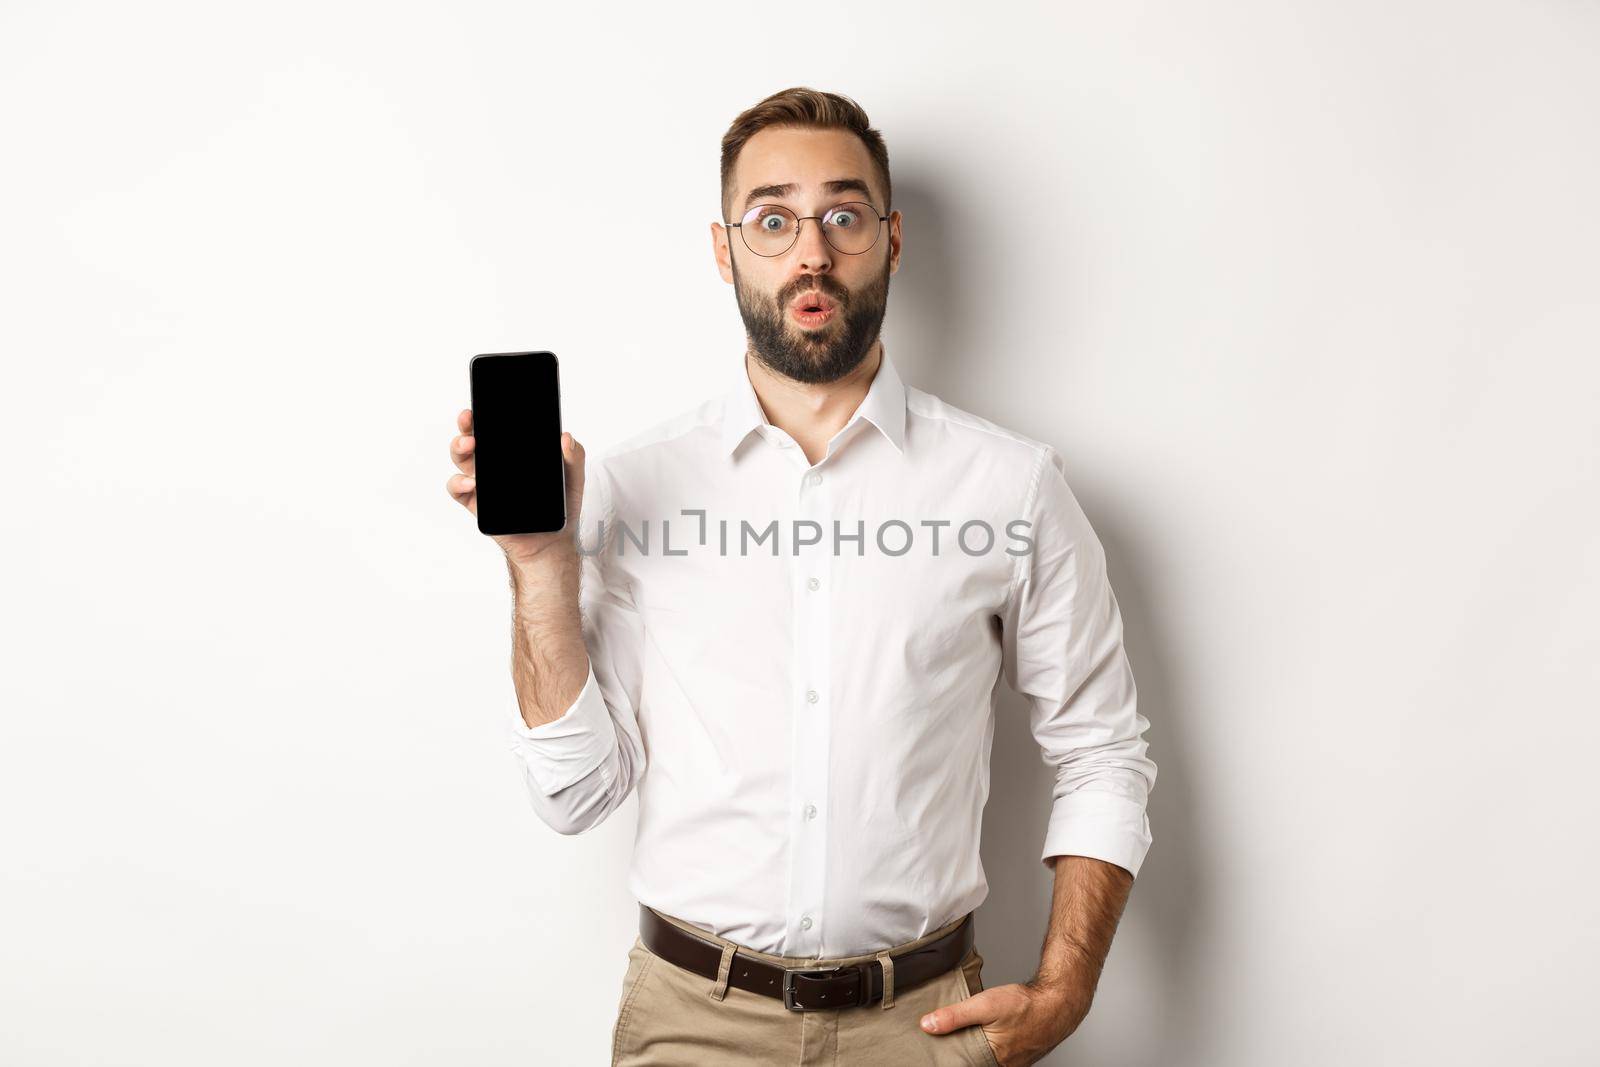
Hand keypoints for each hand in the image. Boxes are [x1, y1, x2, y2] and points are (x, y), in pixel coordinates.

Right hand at [445, 408, 585, 567]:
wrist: (552, 543)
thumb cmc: (559, 509)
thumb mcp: (573, 480)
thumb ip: (574, 458)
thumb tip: (566, 437)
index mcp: (513, 453)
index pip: (496, 427)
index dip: (487, 413)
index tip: (484, 401)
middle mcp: (494, 464)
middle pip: (473, 437)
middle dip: (466, 424)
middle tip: (469, 417)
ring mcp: (483, 483)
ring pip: (461, 459)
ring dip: (459, 448)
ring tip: (470, 445)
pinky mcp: (477, 504)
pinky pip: (458, 489)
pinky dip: (459, 483)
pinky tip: (473, 482)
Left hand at [919, 977, 1091, 1066]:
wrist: (1058, 1003)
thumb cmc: (1026, 1006)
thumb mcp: (985, 1005)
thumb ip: (955, 1016)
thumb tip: (928, 1025)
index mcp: (990, 1060)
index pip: (959, 1064)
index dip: (947, 1056)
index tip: (933, 1050)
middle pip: (971, 1062)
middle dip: (958, 1051)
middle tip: (944, 1039)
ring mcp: (1011, 1063)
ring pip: (982, 1058)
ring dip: (972, 1047)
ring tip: (964, 1033)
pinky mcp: (1017, 1056)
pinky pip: (995, 1055)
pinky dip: (986, 1045)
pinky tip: (985, 1032)